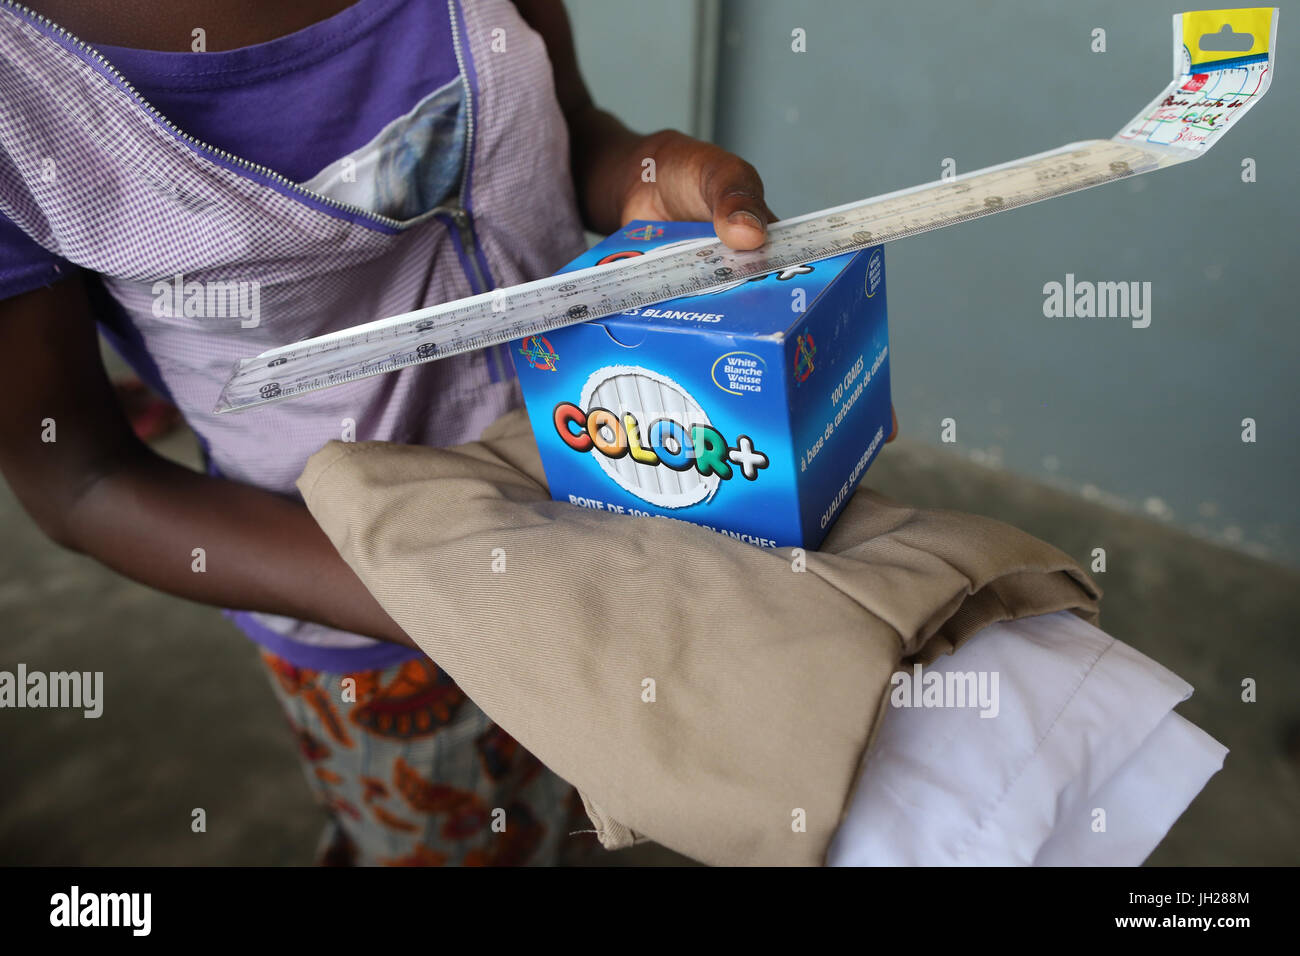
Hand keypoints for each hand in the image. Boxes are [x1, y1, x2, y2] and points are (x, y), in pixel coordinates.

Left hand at [618, 131, 899, 441]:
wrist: (628, 178)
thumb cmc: (688, 174)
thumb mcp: (717, 173)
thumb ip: (731, 195)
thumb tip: (748, 234)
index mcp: (779, 265)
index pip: (826, 310)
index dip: (852, 360)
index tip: (878, 411)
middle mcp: (747, 298)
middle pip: (783, 355)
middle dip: (805, 401)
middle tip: (821, 445)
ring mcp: (705, 313)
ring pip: (726, 363)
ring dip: (736, 398)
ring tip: (750, 443)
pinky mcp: (663, 318)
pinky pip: (674, 350)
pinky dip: (674, 372)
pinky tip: (673, 407)